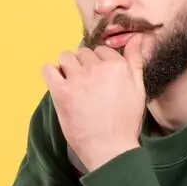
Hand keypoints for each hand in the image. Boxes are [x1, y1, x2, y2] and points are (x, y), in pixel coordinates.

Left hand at [41, 40, 145, 171]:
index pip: (101, 50)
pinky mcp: (61, 93)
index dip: (99, 64)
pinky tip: (58, 84)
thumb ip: (135, 61)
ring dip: (67, 67)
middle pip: (82, 53)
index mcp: (117, 66)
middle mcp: (96, 68)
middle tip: (86, 86)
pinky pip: (48, 70)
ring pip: (65, 57)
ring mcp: (77, 80)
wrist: (110, 148)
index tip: (99, 79)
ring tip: (72, 84)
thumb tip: (137, 37)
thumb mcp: (138, 89)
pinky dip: (51, 74)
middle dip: (83, 66)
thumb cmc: (126, 121)